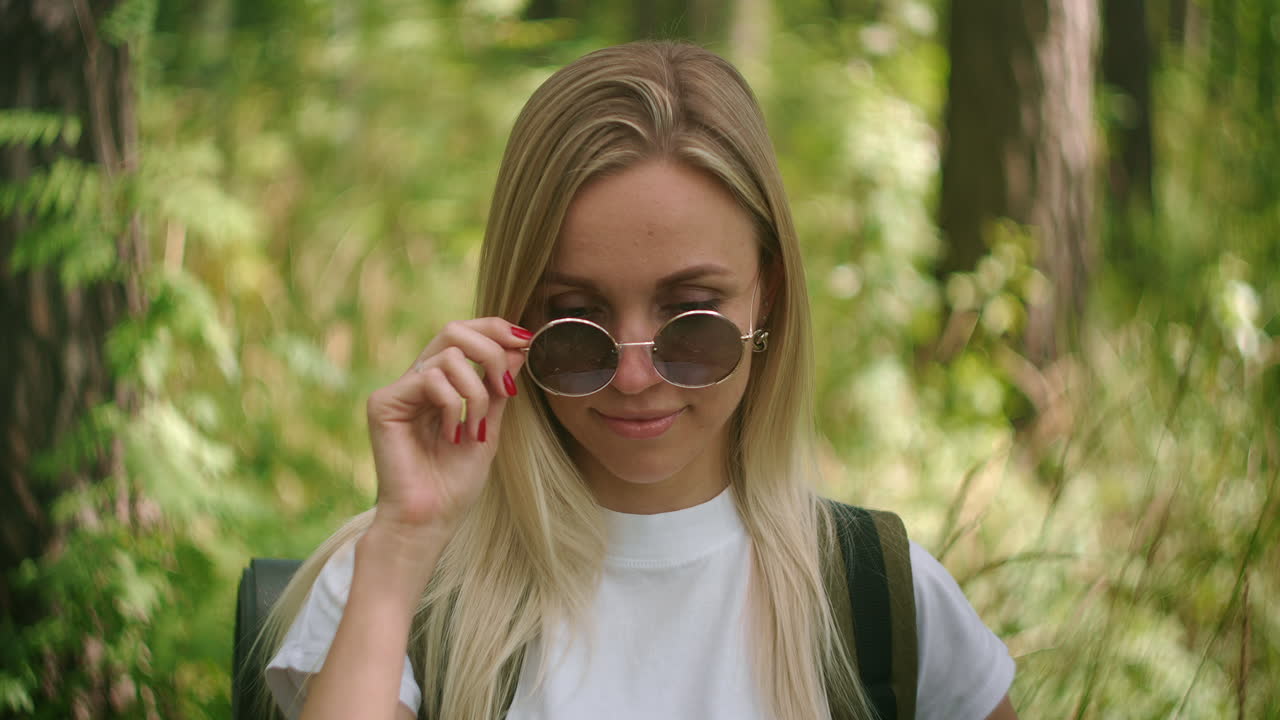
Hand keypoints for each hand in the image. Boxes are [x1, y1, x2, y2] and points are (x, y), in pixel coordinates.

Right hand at [365, 318, 531, 538]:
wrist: (430, 520)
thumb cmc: (455, 483)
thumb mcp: (489, 428)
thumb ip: (498, 387)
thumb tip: (518, 347)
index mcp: (439, 384)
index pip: (463, 336)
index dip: (495, 329)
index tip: (526, 342)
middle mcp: (416, 381)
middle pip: (453, 330)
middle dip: (490, 351)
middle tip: (505, 387)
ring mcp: (398, 390)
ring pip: (448, 356)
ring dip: (476, 393)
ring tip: (474, 430)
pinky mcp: (383, 403)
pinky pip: (430, 379)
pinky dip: (453, 406)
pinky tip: (451, 435)